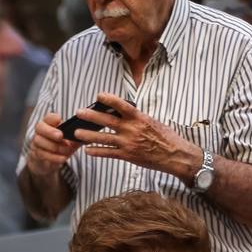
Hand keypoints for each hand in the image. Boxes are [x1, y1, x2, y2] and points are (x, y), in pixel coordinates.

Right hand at [25, 111, 80, 177]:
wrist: (49, 161)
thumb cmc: (62, 146)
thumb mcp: (72, 141)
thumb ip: (80, 136)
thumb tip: (94, 133)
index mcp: (49, 124)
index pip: (48, 117)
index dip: (52, 118)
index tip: (59, 120)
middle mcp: (41, 131)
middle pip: (39, 127)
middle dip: (50, 131)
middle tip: (60, 136)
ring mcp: (36, 143)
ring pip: (39, 141)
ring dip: (54, 146)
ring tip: (66, 150)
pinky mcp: (36, 155)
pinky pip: (42, 154)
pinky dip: (53, 157)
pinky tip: (63, 158)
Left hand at [74, 92, 202, 179]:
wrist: (175, 155)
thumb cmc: (166, 137)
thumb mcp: (152, 122)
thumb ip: (136, 118)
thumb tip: (121, 112)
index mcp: (139, 118)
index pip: (121, 106)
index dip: (109, 100)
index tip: (98, 95)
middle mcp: (132, 130)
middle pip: (107, 121)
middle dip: (91, 116)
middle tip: (78, 112)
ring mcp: (128, 143)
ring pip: (104, 138)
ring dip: (88, 135)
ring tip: (76, 133)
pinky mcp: (127, 156)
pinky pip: (109, 153)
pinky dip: (97, 152)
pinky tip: (87, 150)